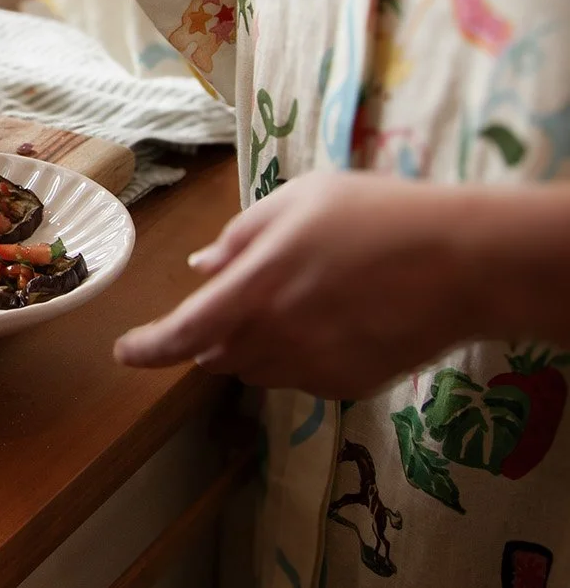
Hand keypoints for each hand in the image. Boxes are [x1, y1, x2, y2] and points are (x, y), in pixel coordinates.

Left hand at [112, 172, 486, 399]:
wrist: (464, 263)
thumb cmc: (376, 216)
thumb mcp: (299, 201)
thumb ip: (240, 237)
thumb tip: (201, 269)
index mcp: (252, 289)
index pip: (181, 334)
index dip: (146, 348)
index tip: (124, 354)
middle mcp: (274, 338)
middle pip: (216, 354)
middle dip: (210, 334)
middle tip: (243, 298)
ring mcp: (312, 367)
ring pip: (256, 370)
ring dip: (252, 346)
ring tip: (298, 300)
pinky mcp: (347, 386)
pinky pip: (300, 379)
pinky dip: (297, 357)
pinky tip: (335, 321)